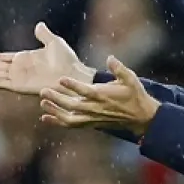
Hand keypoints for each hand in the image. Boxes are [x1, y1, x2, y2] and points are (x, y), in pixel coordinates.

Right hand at [0, 22, 93, 95]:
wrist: (72, 74)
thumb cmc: (67, 61)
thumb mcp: (54, 42)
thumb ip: (43, 35)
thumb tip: (39, 25)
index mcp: (24, 58)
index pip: (0, 58)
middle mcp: (18, 69)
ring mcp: (18, 78)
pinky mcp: (20, 86)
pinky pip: (0, 82)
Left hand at [39, 56, 159, 134]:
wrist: (140, 117)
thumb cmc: (134, 95)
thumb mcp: (131, 78)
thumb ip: (119, 68)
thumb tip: (110, 58)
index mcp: (104, 95)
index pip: (86, 91)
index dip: (73, 86)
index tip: (61, 79)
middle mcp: (96, 108)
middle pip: (73, 105)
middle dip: (57, 99)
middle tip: (43, 91)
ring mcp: (92, 117)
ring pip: (70, 118)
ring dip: (55, 111)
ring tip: (43, 103)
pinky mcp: (91, 123)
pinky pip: (72, 125)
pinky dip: (58, 122)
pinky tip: (45, 117)